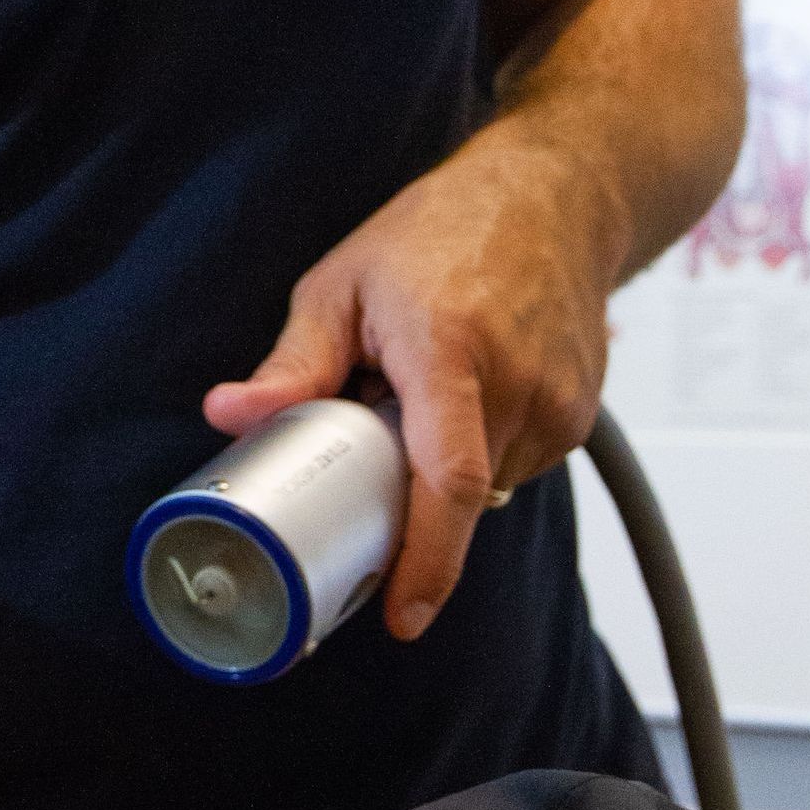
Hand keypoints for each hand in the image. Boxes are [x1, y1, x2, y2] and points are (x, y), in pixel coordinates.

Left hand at [203, 136, 618, 640]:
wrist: (560, 191)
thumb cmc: (443, 229)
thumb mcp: (344, 284)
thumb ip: (292, 363)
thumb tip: (229, 415)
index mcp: (453, 350)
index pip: (447, 481)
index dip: (428, 562)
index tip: (402, 617)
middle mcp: (518, 383)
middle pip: (454, 496)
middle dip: (405, 503)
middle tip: (369, 454)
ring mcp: (560, 403)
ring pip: (484, 489)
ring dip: (440, 470)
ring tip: (423, 396)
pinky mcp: (580, 416)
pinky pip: (513, 468)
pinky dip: (476, 452)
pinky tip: (463, 396)